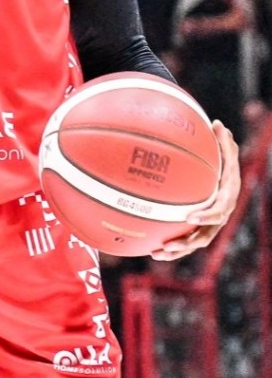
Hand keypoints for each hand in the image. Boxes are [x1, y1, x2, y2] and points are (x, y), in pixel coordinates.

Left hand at [151, 120, 239, 260]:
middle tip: (170, 245)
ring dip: (176, 251)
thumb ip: (223, 141)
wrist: (227, 181)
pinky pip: (184, 240)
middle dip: (187, 243)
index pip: (219, 211)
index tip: (190, 217)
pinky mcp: (198, 229)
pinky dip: (169, 247)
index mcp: (225, 199)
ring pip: (193, 243)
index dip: (206, 217)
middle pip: (205, 236)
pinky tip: (149, 248)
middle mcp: (218, 216)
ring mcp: (208, 226)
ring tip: (156, 254)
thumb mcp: (226, 152)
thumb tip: (218, 124)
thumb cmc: (224, 162)